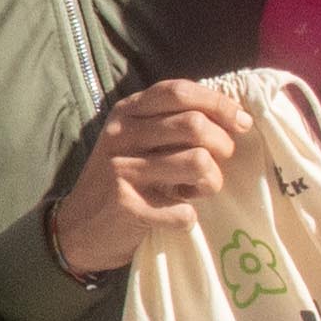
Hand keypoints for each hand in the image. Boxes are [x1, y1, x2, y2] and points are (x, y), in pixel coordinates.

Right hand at [48, 83, 247, 277]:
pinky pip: (184, 210)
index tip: (241, 123)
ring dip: (211, 182)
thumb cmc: (121, 180)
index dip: (218, 104)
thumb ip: (170, 122)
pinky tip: (177, 215)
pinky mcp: (128, 206)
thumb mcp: (135, 140)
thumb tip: (235, 117)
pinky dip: (189, 217)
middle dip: (223, 145)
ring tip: (198, 190)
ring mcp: (122, 170)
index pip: (179, 92)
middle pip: (195, 125)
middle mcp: (122, 135)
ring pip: (198, 163)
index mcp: (127, 112)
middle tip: (220, 162)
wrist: (79, 228)